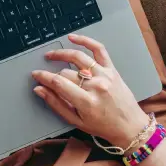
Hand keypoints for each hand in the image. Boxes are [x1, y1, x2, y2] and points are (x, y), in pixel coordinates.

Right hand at [32, 34, 148, 148]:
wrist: (130, 126)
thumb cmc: (103, 126)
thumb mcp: (76, 121)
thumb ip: (56, 104)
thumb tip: (40, 90)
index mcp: (87, 101)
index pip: (59, 83)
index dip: (44, 77)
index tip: (36, 75)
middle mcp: (96, 85)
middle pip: (67, 72)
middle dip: (53, 74)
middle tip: (45, 75)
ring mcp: (105, 75)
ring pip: (79, 57)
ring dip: (62, 53)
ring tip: (51, 55)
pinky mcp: (112, 69)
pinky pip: (99, 49)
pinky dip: (85, 41)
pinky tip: (73, 38)